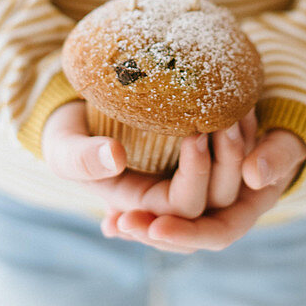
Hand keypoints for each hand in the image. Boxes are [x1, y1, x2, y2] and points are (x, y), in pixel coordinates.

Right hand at [42, 100, 253, 220]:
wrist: (75, 116)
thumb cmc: (66, 137)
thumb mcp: (64, 148)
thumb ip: (83, 158)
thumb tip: (116, 157)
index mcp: (145, 206)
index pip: (184, 205)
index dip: (195, 175)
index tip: (194, 133)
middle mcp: (172, 196)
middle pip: (220, 197)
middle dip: (229, 159)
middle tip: (228, 118)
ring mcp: (188, 174)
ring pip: (234, 176)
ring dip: (241, 144)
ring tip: (240, 107)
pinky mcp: (200, 149)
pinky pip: (232, 151)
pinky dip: (241, 131)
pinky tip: (242, 100)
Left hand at [103, 126, 305, 253]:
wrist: (276, 134)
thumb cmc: (286, 141)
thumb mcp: (287, 146)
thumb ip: (278, 157)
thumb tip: (254, 175)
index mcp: (248, 213)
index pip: (217, 234)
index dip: (187, 233)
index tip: (157, 228)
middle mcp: (223, 217)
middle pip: (187, 236)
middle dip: (156, 231)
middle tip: (123, 223)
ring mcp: (204, 209)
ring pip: (171, 225)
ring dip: (142, 225)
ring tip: (112, 223)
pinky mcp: (184, 196)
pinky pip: (160, 213)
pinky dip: (137, 215)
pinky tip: (108, 223)